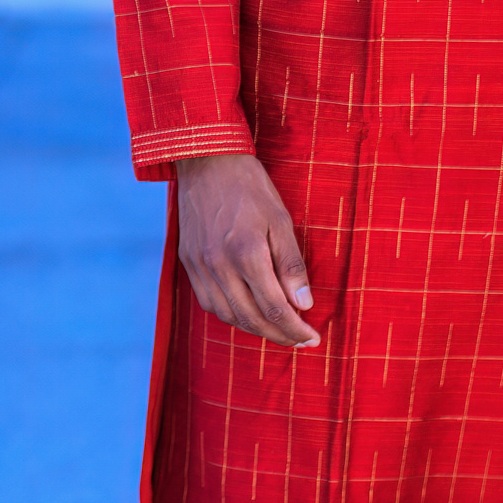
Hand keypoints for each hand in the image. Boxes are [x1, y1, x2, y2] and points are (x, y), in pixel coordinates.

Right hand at [175, 153, 319, 348]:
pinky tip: (248, 313)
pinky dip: (231, 315)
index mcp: (246, 254)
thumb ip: (291, 264)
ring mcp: (200, 268)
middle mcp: (219, 267)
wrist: (207, 161)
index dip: (295, 328)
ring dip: (255, 329)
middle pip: (251, 319)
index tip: (313, 336)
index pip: (275, 308)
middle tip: (301, 340)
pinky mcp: (188, 264)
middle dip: (279, 336)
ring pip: (228, 316)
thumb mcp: (280, 218)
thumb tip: (305, 304)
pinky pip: (210, 303)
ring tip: (279, 330)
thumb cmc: (250, 186)